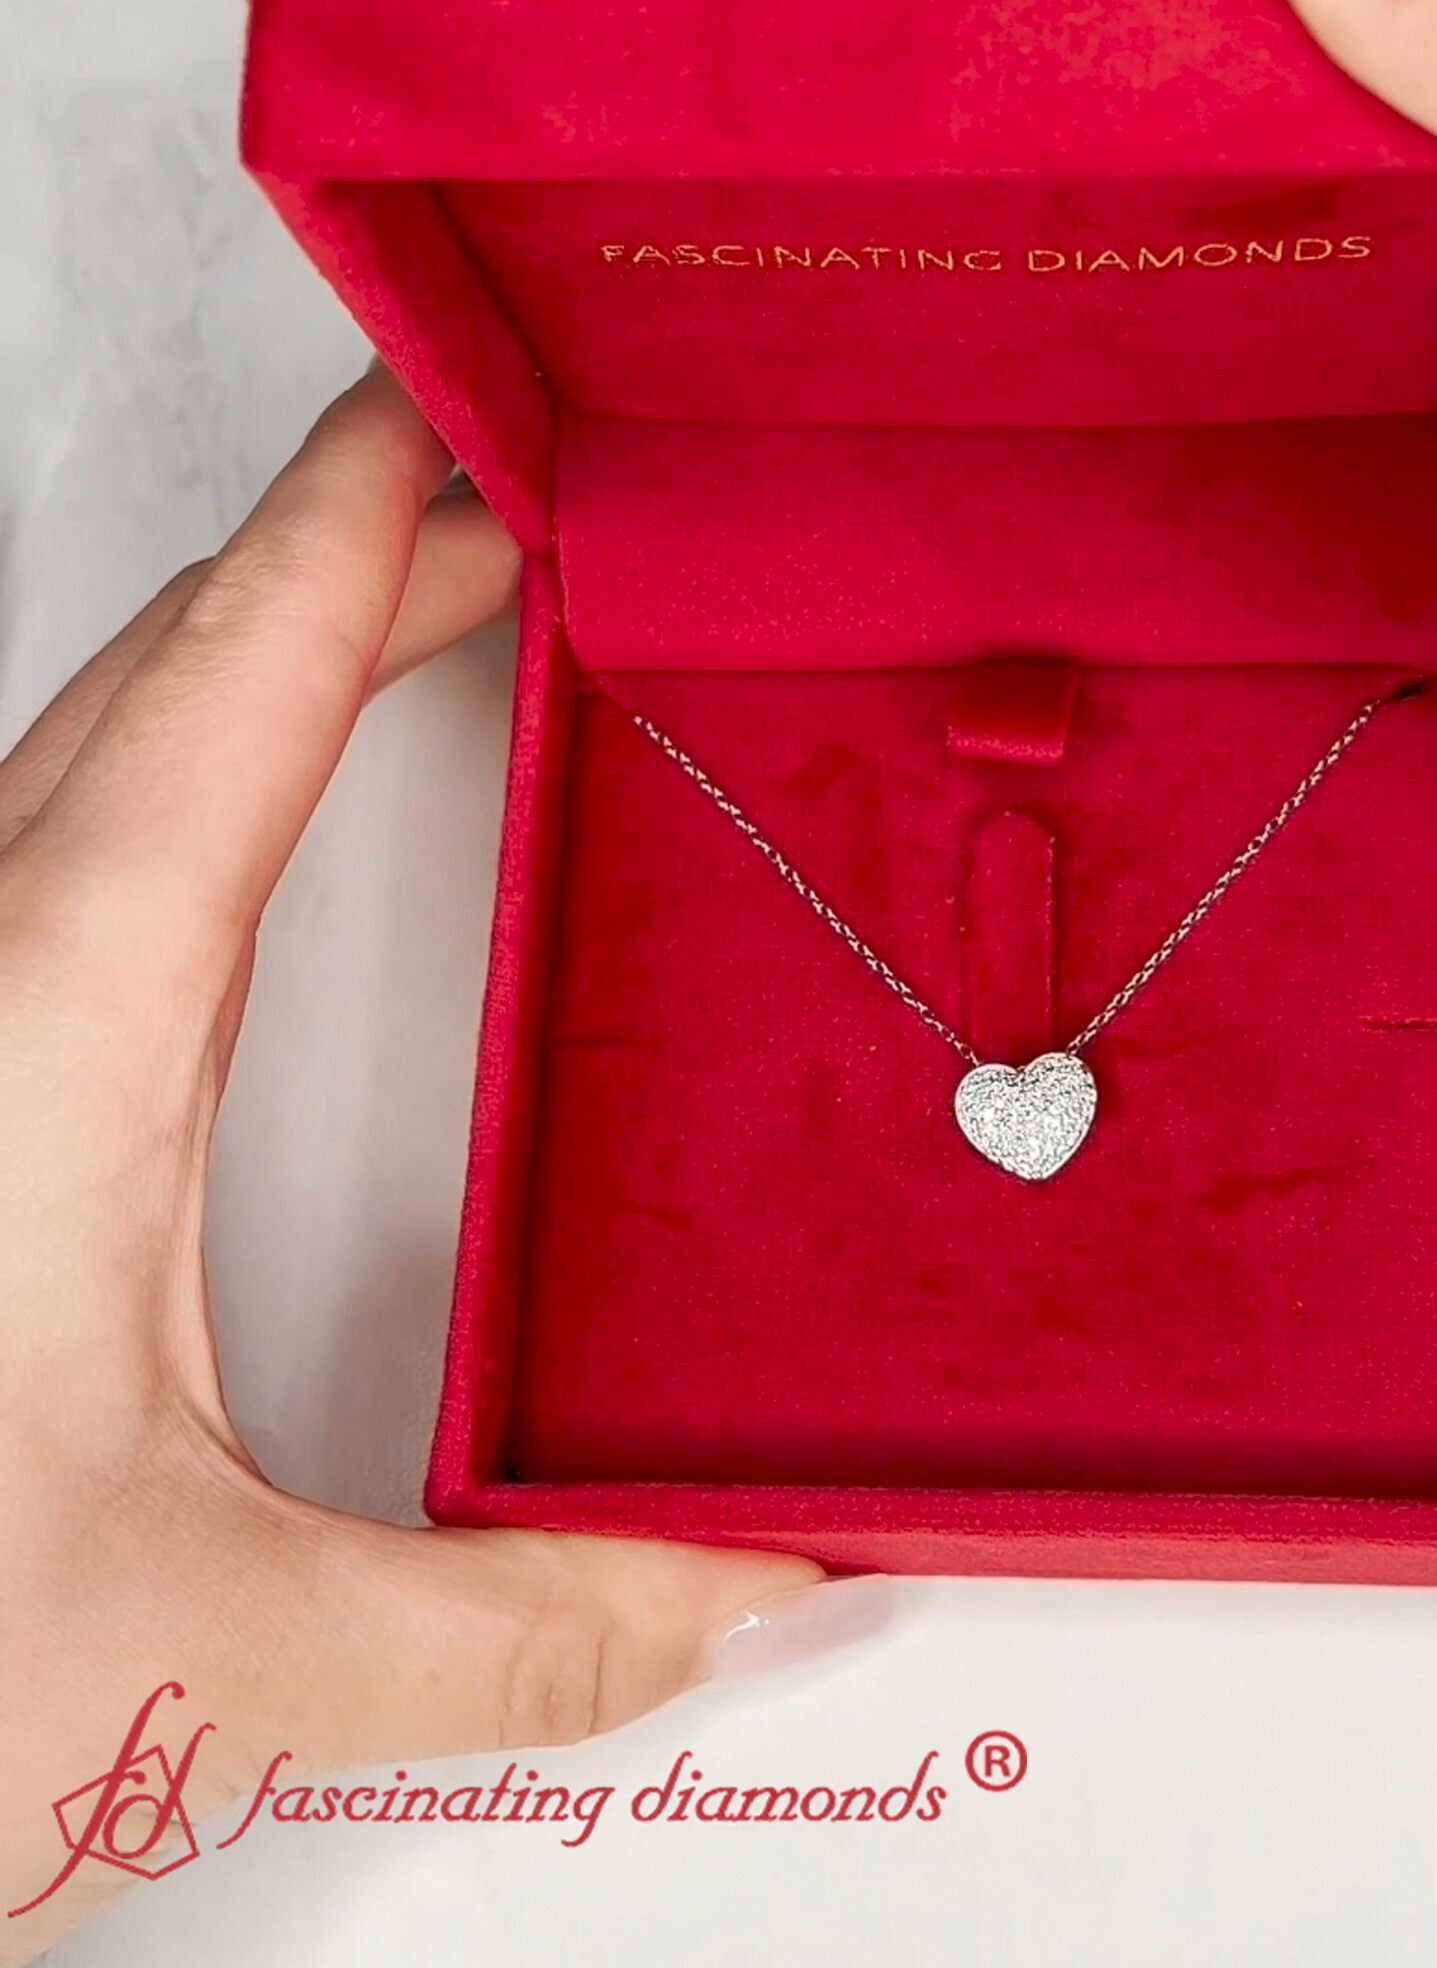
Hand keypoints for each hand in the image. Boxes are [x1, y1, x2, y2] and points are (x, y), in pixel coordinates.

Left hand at [0, 372, 819, 1962]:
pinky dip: (176, 780)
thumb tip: (735, 1580)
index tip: (443, 412)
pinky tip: (228, 850)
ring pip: (89, 760)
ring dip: (248, 664)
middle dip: (334, 568)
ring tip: (391, 630)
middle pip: (158, 688)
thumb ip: (516, 1624)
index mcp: (48, 1042)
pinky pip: (62, 863)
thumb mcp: (209, 1656)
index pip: (226, 706)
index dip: (349, 535)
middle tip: (491, 510)